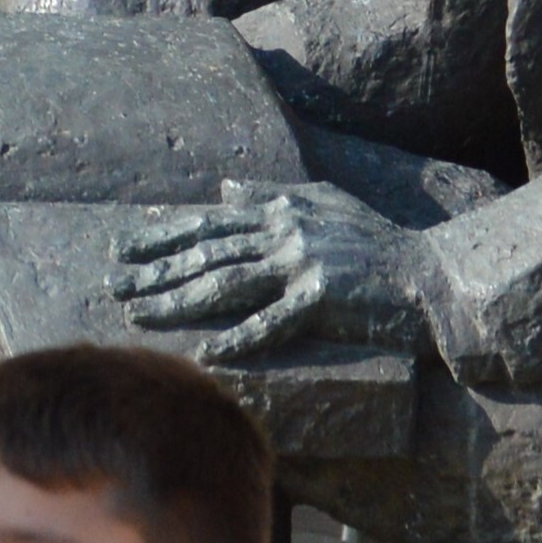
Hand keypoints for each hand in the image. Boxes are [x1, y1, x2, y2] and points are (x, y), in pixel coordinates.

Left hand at [114, 180, 427, 362]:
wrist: (430, 276)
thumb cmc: (376, 244)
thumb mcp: (325, 204)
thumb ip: (272, 195)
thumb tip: (223, 189)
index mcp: (283, 212)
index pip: (209, 224)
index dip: (161, 236)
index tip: (122, 247)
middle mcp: (286, 233)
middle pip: (207, 254)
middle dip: (153, 270)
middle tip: (111, 284)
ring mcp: (303, 265)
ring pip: (226, 285)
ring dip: (177, 302)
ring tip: (137, 314)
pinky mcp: (323, 299)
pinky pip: (271, 323)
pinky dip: (237, 338)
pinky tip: (205, 353)